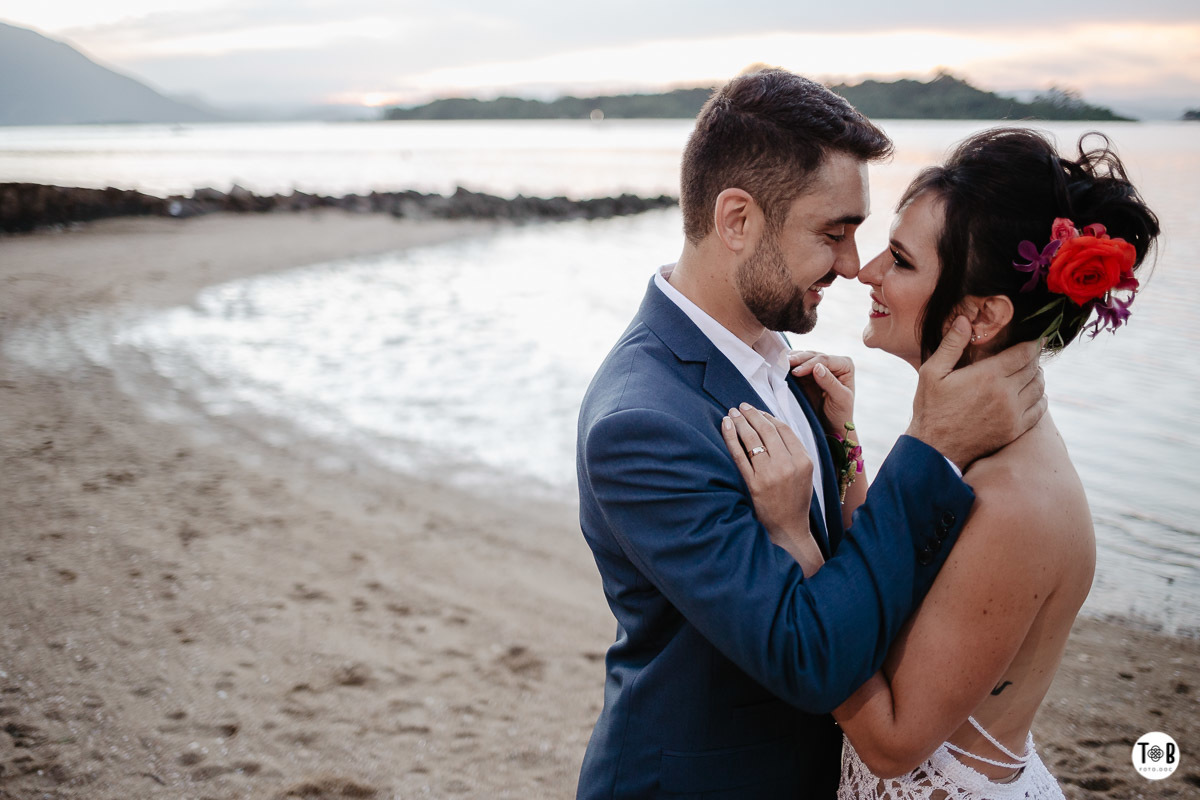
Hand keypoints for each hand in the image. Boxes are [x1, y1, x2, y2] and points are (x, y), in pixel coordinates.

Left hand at [721, 404, 825, 576]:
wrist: (788, 528)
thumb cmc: (795, 499)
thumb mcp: (804, 473)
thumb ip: (793, 451)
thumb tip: (772, 424)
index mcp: (803, 460)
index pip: (783, 429)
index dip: (768, 416)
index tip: (757, 411)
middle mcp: (788, 465)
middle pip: (767, 430)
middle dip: (752, 415)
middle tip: (741, 406)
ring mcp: (770, 474)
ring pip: (752, 439)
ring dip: (740, 422)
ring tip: (732, 413)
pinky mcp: (754, 483)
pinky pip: (739, 455)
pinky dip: (731, 438)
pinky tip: (726, 427)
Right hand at [789, 351, 854, 431]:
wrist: (831, 426)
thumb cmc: (840, 414)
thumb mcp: (840, 399)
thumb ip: (830, 382)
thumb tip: (817, 367)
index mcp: (845, 365)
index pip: (825, 360)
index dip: (810, 364)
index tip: (796, 372)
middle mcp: (833, 362)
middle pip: (813, 356)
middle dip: (798, 359)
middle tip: (785, 363)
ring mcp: (819, 366)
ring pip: (804, 357)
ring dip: (792, 359)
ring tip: (780, 363)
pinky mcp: (807, 373)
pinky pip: (797, 365)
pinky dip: (789, 365)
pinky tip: (781, 366)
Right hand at [907, 317, 1046, 469]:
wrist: (936, 449)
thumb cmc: (931, 408)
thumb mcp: (932, 372)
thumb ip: (951, 345)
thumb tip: (964, 320)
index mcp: (987, 375)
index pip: (1024, 353)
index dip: (1033, 343)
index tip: (1035, 338)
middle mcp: (1005, 393)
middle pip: (1034, 368)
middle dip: (1034, 358)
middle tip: (1029, 353)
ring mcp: (1013, 413)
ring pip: (1039, 387)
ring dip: (1037, 376)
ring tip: (1029, 372)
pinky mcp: (1014, 429)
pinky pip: (1039, 409)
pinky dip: (1040, 398)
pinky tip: (1031, 394)